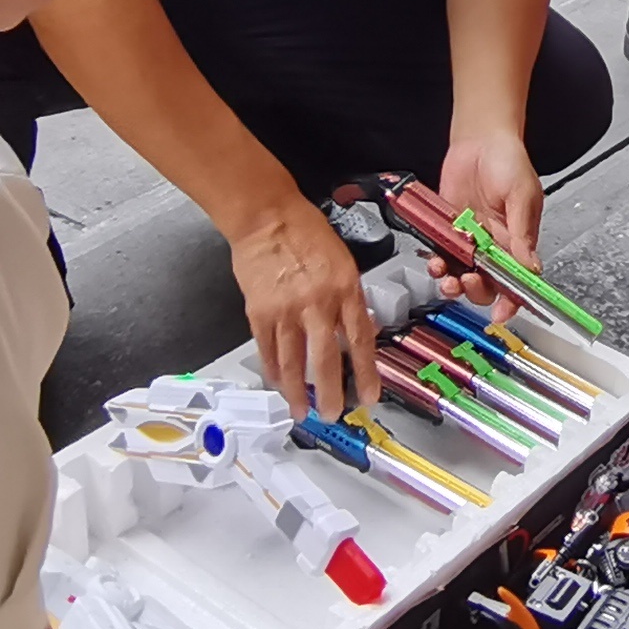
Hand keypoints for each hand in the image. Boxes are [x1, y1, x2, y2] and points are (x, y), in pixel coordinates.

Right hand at [229, 200, 378, 418]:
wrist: (266, 216)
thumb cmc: (305, 232)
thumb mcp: (344, 262)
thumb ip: (350, 299)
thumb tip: (358, 332)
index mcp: (345, 289)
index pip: (360, 340)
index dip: (366, 374)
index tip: (369, 396)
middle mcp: (317, 303)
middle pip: (325, 359)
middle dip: (329, 393)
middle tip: (332, 413)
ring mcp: (286, 310)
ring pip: (293, 362)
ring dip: (297, 392)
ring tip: (301, 411)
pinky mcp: (259, 312)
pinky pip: (268, 350)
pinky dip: (273, 371)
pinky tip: (278, 384)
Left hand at [436, 129, 540, 318]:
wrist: (480, 137)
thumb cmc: (508, 160)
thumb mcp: (522, 194)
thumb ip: (523, 232)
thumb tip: (530, 266)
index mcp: (519, 242)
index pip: (518, 282)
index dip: (511, 302)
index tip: (501, 314)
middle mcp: (495, 246)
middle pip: (487, 285)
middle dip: (477, 292)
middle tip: (469, 281)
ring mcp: (471, 240)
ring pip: (463, 275)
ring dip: (455, 283)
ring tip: (449, 277)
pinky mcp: (449, 230)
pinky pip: (443, 256)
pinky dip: (438, 264)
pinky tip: (436, 262)